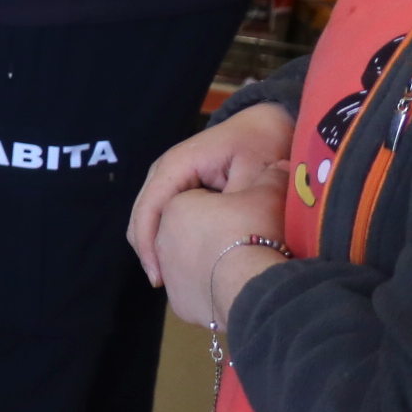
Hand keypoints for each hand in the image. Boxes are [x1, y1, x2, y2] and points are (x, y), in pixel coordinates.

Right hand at [130, 103, 292, 286]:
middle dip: (149, 249)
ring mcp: (171, 179)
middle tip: (164, 284)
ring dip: (157, 246)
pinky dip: (167, 238)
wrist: (268, 126)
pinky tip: (179, 262)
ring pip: (150, 217)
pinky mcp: (180, 189)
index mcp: (178, 164)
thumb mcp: (256, 175)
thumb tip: (223, 243)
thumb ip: (237, 205)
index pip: (151, 205)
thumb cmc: (262, 147)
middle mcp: (166, 171)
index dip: (149, 242)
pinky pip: (164, 216)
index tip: (159, 277)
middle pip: (143, 213)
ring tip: (170, 280)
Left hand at [154, 165, 292, 329]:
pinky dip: (211, 289)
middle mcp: (163, 239)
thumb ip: (270, 175)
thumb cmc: (255, 231)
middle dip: (210, 234)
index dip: (222, 205)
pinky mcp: (181, 304)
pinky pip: (197, 292)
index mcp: (174, 204)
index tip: (244, 211)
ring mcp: (170, 274)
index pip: (195, 201)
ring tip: (241, 265)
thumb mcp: (267, 192)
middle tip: (243, 239)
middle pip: (190, 233)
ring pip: (190, 264)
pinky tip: (234, 288)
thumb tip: (280, 165)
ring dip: (209, 262)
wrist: (255, 285)